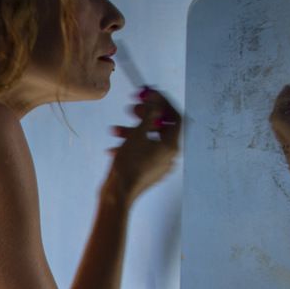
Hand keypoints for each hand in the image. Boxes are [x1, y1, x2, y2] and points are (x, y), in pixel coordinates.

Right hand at [105, 86, 180, 202]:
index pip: (175, 117)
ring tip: (115, 130)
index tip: (151, 95)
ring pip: (148, 141)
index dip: (164, 103)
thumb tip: (156, 101)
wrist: (118, 194)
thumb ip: (149, 115)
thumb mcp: (137, 134)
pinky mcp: (148, 172)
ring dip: (132, 132)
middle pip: (160, 128)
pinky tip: (114, 148)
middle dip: (144, 117)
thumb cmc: (128, 165)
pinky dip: (131, 146)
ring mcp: (159, 165)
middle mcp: (169, 156)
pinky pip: (142, 153)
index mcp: (171, 146)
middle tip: (132, 108)